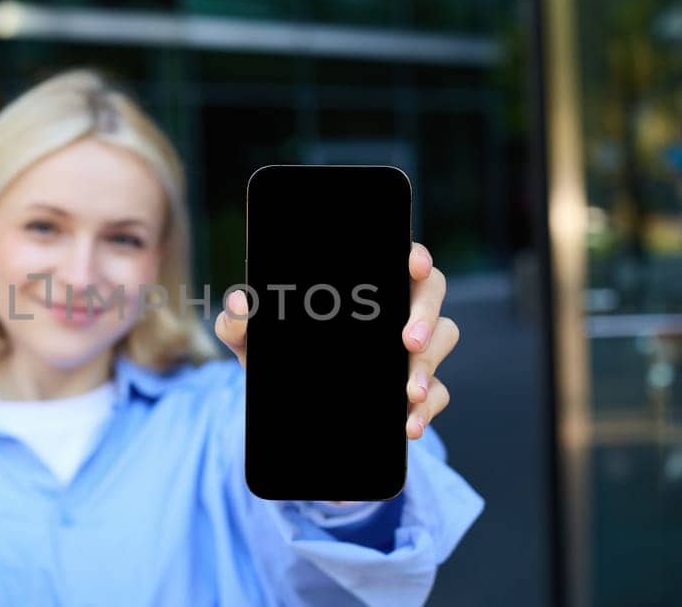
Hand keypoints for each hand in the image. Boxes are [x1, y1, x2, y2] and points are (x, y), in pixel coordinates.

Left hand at [215, 242, 458, 439]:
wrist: (288, 412)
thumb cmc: (276, 357)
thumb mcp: (252, 343)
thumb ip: (237, 323)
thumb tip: (239, 302)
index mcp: (364, 284)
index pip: (400, 258)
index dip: (415, 257)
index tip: (413, 265)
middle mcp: (395, 308)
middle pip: (431, 293)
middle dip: (426, 314)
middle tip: (409, 340)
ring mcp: (411, 348)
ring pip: (444, 339)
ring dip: (428, 366)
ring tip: (407, 392)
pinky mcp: (416, 388)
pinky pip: (438, 393)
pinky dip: (428, 409)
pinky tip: (410, 424)